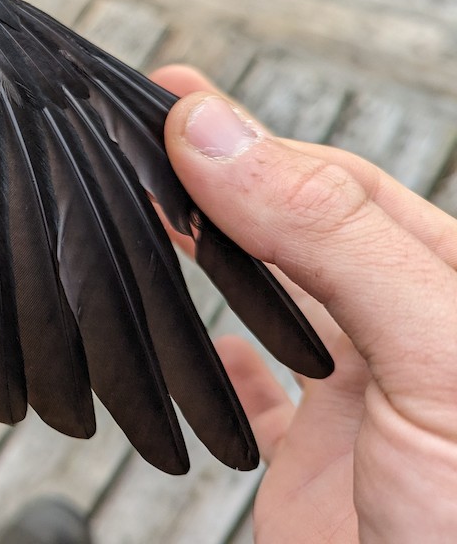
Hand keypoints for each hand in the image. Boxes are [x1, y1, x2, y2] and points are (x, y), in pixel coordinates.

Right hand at [157, 65, 456, 541]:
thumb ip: (333, 235)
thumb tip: (218, 133)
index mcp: (454, 288)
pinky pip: (259, 394)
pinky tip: (201, 340)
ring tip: (150, 205)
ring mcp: (366, 403)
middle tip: (139, 134)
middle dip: (221, 178)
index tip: (170, 98)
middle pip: (299, 226)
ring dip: (211, 252)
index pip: (340, 180)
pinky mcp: (319, 467)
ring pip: (275, 298)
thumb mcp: (437, 361)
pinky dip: (217, 359)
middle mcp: (410, 335)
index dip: (250, 135)